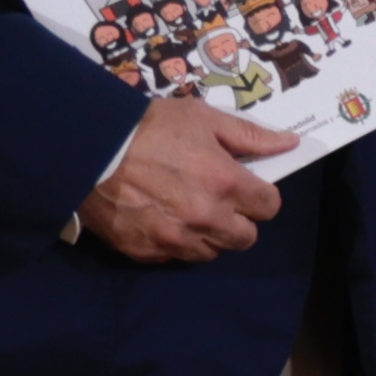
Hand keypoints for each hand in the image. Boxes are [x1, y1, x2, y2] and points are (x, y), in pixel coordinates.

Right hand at [80, 94, 296, 262]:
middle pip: (245, 238)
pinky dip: (174, 243)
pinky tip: (161, 220)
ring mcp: (174, 238)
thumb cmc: (148, 126)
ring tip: (188, 212)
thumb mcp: (202, 119)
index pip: (269, 207)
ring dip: (208, 236)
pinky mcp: (145, 251)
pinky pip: (173, 257)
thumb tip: (289, 143)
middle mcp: (206, 217)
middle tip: (219, 202)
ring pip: (211, 252)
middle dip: (239, 221)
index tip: (247, 188)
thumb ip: (250, 135)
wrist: (87, 146)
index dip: (261, 197)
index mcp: (226, 184)